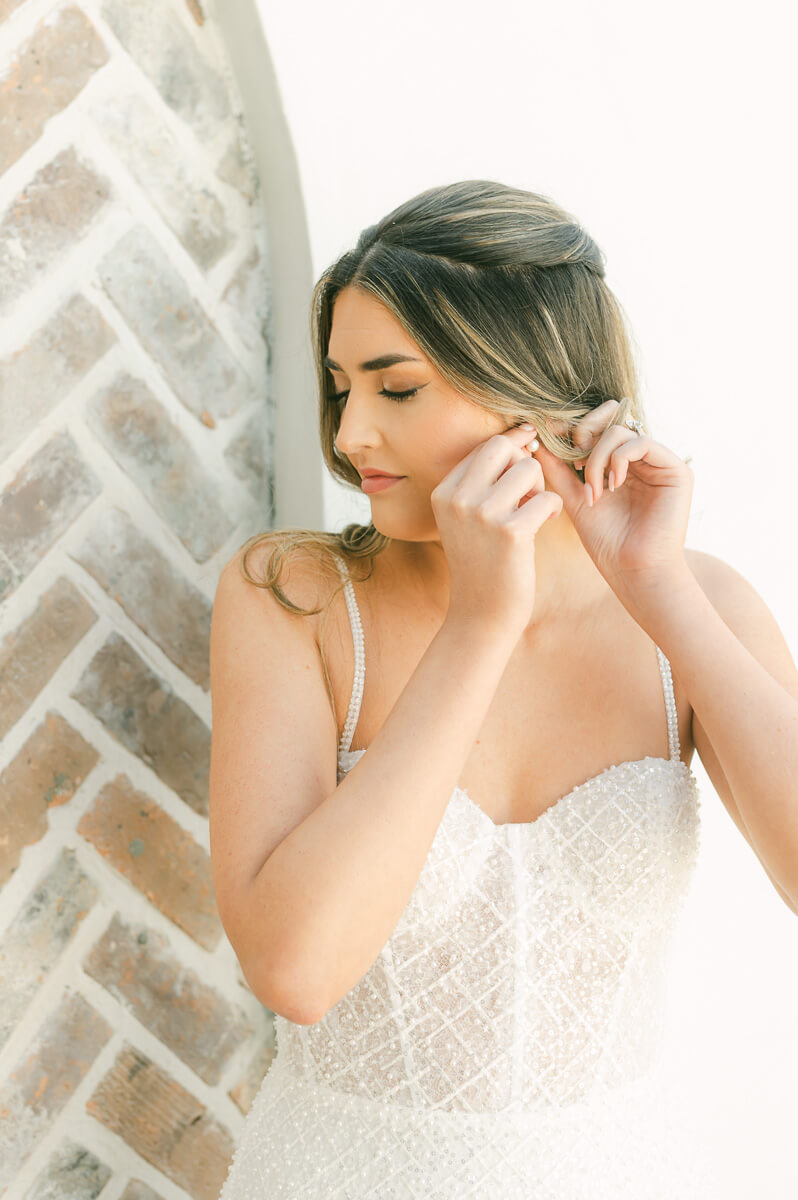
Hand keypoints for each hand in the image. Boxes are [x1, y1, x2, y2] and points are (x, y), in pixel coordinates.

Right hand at [431, 425, 562, 636]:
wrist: (481, 615)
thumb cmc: (482, 563)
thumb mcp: (468, 519)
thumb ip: (485, 481)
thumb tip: (523, 435)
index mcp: (444, 492)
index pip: (484, 447)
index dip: (512, 452)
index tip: (525, 469)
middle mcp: (458, 499)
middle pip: (502, 446)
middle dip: (524, 462)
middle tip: (528, 491)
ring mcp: (482, 514)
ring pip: (528, 468)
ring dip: (540, 487)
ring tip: (535, 511)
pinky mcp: (510, 532)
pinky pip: (547, 497)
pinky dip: (552, 508)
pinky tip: (546, 524)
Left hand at [531, 400, 693, 597]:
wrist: (634, 572)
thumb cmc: (607, 543)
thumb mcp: (573, 499)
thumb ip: (557, 470)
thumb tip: (536, 441)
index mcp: (620, 463)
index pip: (597, 426)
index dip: (573, 429)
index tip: (552, 443)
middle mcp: (641, 459)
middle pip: (610, 418)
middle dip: (584, 433)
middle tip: (575, 463)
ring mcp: (659, 462)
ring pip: (619, 431)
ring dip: (597, 458)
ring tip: (594, 491)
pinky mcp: (676, 470)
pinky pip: (640, 443)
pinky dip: (617, 460)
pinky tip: (611, 487)